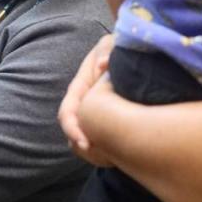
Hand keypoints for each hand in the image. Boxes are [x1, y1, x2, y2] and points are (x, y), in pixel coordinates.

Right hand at [58, 34, 114, 152]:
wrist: (134, 53)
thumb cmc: (121, 46)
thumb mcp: (112, 43)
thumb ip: (107, 51)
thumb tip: (103, 65)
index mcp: (80, 88)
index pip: (67, 113)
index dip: (72, 129)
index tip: (85, 143)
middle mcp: (84, 103)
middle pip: (74, 131)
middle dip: (84, 147)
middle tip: (104, 158)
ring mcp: (95, 113)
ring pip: (88, 138)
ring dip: (97, 151)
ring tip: (115, 159)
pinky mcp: (109, 121)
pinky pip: (103, 140)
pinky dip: (108, 150)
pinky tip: (124, 153)